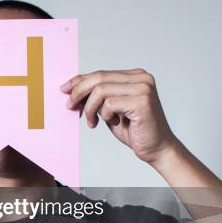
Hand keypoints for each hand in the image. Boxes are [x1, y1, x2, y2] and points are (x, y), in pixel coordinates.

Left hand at [60, 68, 178, 164]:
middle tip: (70, 106)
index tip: (64, 89)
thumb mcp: (109, 110)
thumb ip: (96, 98)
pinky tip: (112, 123)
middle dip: (78, 92)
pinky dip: (104, 115)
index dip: (79, 81)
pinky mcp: (142, 101)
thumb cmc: (133, 130)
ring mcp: (143, 88)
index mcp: (135, 76)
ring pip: (100, 90)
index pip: (100, 74)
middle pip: (98, 78)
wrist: (157, 149)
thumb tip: (71, 89)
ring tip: (92, 122)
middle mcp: (142, 78)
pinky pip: (109, 104)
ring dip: (90, 108)